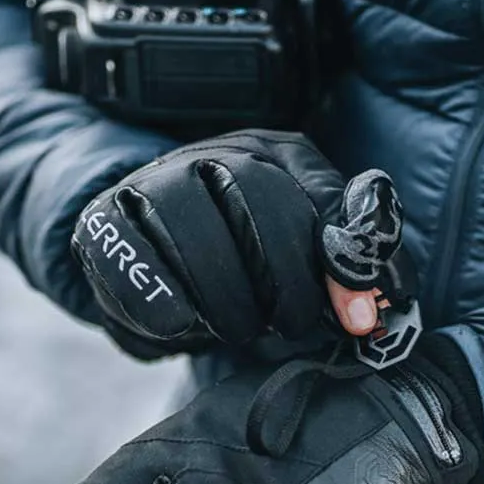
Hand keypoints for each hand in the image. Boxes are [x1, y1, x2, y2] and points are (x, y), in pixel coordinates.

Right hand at [72, 131, 390, 357]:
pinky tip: (183, 325)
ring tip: (239, 328)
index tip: (355, 319)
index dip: (339, 262)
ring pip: (190, 220)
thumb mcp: (308, 256)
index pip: (318, 193)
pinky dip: (159, 299)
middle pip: (254, 192)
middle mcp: (213, 155)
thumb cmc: (247, 263)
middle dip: (282, 275)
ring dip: (224, 292)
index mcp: (273, 155)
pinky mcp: (103, 222)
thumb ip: (350, 262)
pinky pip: (126, 254)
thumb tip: (379, 297)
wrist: (159, 266)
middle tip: (287, 326)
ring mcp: (153, 182)